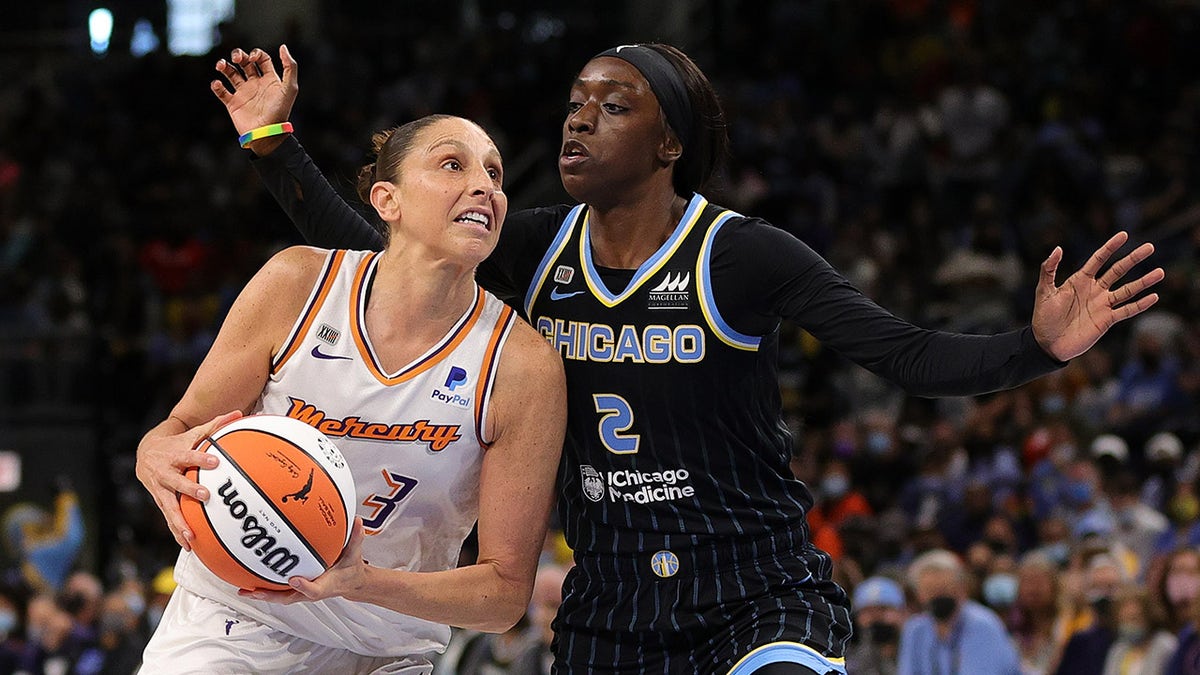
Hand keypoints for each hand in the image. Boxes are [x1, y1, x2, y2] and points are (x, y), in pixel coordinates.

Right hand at [135, 411, 242, 549]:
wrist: (146, 453)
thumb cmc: (178, 443)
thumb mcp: (193, 433)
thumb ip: (216, 425)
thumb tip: (239, 414)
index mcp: (176, 454)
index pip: (189, 454)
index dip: (201, 458)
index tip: (215, 462)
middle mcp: (166, 473)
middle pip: (177, 481)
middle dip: (189, 489)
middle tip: (205, 496)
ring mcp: (161, 490)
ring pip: (169, 507)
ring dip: (179, 521)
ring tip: (191, 536)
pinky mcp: (160, 502)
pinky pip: (169, 518)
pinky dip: (177, 531)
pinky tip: (188, 546)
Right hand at [210, 45, 297, 154]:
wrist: (266, 133)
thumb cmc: (280, 112)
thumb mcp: (289, 88)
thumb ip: (289, 67)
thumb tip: (283, 47)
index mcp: (269, 79)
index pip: (261, 58)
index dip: (256, 53)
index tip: (253, 58)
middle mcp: (256, 84)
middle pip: (244, 62)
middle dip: (238, 55)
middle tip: (237, 59)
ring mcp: (243, 93)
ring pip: (230, 73)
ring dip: (224, 66)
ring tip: (221, 66)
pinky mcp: (233, 103)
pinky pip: (221, 91)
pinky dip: (216, 85)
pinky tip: (218, 84)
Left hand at [239, 518, 367, 603]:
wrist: (351, 583)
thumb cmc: (350, 570)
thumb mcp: (355, 554)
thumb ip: (356, 538)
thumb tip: (357, 521)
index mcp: (325, 586)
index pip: (314, 589)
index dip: (304, 586)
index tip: (294, 579)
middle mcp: (310, 591)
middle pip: (287, 597)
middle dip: (269, 595)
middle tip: (252, 591)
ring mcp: (301, 591)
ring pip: (278, 595)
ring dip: (261, 593)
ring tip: (243, 588)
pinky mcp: (296, 588)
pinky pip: (278, 588)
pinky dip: (264, 585)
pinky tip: (250, 577)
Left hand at [1032, 231, 1163, 361]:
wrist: (1047, 343)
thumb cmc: (1043, 317)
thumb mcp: (1044, 291)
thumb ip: (1049, 270)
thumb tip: (1058, 248)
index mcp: (1080, 280)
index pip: (1099, 259)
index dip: (1110, 247)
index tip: (1124, 235)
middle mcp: (1095, 290)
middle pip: (1118, 271)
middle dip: (1133, 259)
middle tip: (1150, 247)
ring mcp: (1102, 305)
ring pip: (1128, 290)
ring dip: (1143, 282)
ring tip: (1160, 272)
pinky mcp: (1107, 320)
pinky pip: (1127, 311)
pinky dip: (1140, 305)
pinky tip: (1154, 297)